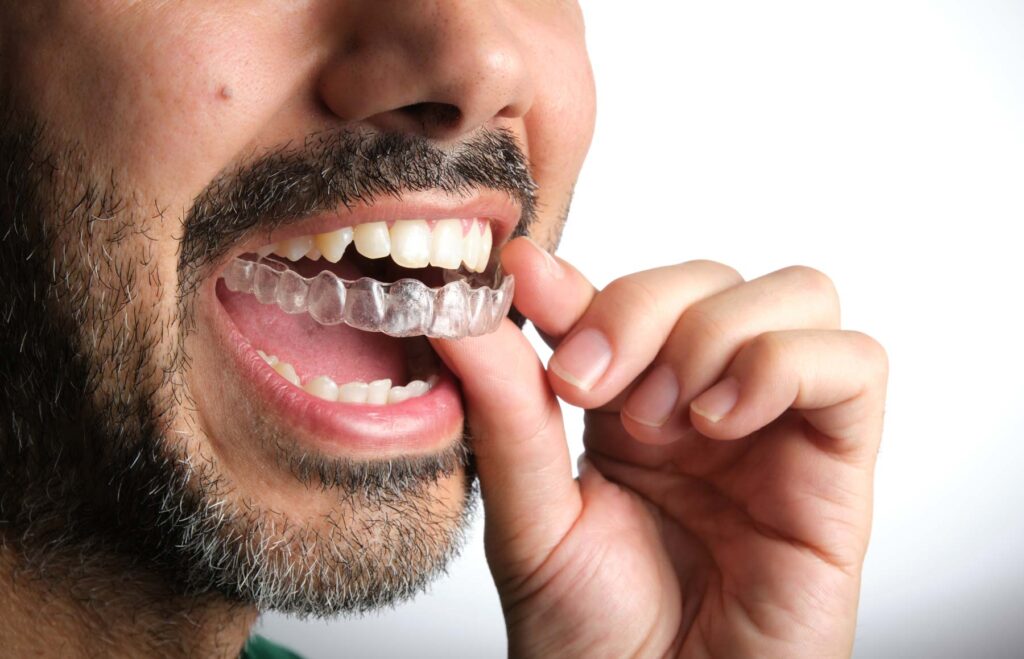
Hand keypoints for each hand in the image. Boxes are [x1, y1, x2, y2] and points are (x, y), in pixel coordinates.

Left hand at [430, 238, 887, 657]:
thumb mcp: (531, 516)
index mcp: (631, 402)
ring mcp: (775, 428)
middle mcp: (708, 402)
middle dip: (643, 310)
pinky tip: (723, 423)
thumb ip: (505, 410)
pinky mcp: (836, 466)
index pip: (624, 292)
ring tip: (668, 421)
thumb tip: (460, 313)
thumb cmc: (591, 637)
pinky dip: (784, 367)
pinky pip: (853, 365)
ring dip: (715, 334)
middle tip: (588, 384)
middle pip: (711, 278)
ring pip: (795, 295)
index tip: (520, 281)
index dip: (577, 280)